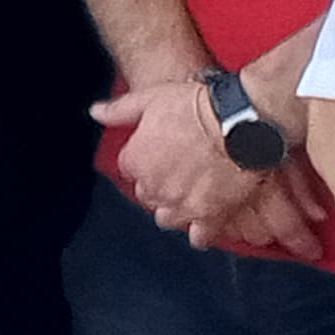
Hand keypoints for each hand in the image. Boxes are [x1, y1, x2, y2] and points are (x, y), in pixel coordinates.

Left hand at [94, 79, 326, 258]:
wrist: (239, 123)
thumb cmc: (195, 107)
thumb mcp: (149, 99)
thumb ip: (119, 110)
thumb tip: (95, 112)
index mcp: (135, 161)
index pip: (131, 170)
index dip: (147, 161)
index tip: (161, 153)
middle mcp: (154, 187)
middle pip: (149, 195)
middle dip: (161, 186)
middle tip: (180, 172)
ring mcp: (181, 205)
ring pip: (169, 218)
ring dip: (177, 209)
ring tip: (192, 195)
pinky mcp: (210, 216)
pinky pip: (199, 236)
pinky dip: (202, 231)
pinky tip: (208, 219)